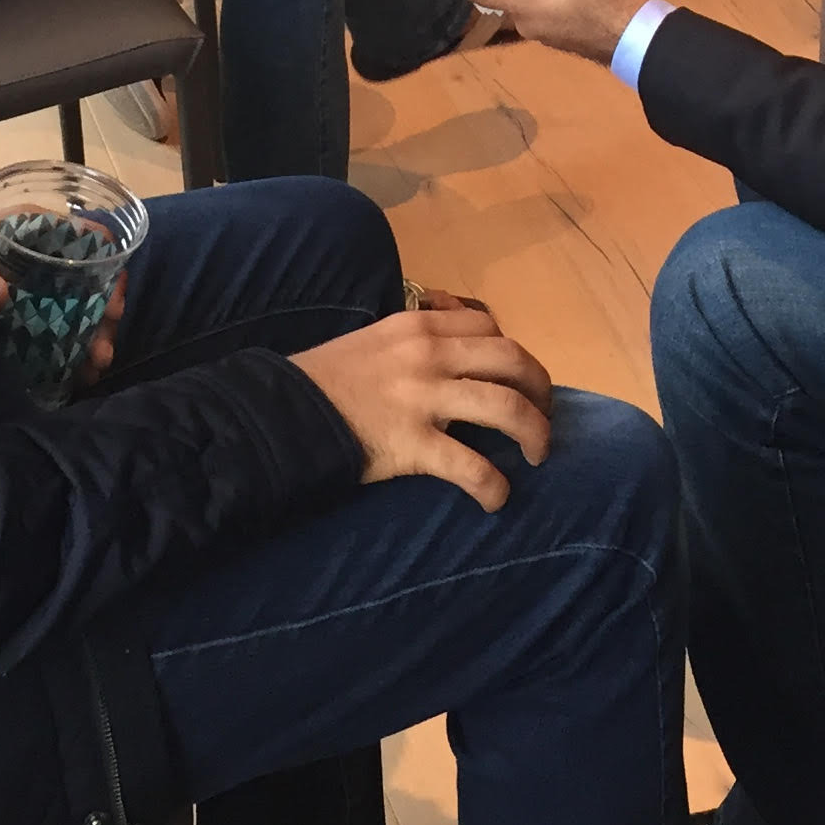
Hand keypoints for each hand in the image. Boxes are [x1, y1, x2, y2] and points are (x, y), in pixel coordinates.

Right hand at [290, 305, 552, 512]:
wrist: (280, 412)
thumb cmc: (327, 380)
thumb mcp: (375, 339)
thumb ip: (415, 339)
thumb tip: (454, 350)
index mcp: (419, 324)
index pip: (488, 326)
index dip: (512, 354)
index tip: (517, 379)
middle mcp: (428, 353)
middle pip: (511, 360)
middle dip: (540, 389)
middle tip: (543, 417)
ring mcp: (422, 397)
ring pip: (505, 406)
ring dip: (534, 432)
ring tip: (539, 455)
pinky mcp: (411, 443)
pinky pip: (470, 466)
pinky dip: (493, 486)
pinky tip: (496, 500)